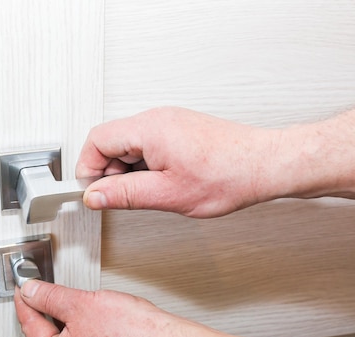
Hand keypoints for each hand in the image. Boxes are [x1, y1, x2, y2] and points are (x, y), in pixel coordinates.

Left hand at [14, 280, 170, 336]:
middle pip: (45, 335)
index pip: (30, 327)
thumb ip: (49, 297)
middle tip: (38, 287)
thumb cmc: (131, 332)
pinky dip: (79, 326)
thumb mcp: (80, 304)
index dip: (25, 301)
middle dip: (42, 309)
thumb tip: (31, 291)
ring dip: (62, 317)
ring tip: (64, 296)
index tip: (23, 287)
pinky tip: (86, 311)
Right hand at [76, 107, 279, 217]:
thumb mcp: (167, 194)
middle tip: (121, 198)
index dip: (88, 169)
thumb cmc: (229, 175)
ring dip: (128, 173)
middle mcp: (157, 119)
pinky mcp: (178, 131)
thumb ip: (124, 195)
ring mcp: (168, 123)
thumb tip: (95, 196)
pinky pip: (147, 147)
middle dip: (109, 173)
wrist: (265, 165)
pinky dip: (145, 168)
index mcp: (149, 129)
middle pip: (110, 142)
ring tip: (151, 193)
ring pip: (129, 147)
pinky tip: (162, 185)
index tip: (93, 192)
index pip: (96, 140)